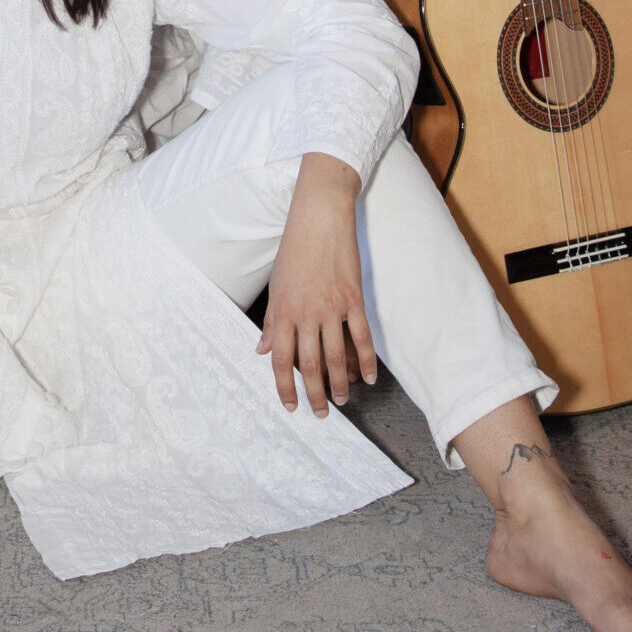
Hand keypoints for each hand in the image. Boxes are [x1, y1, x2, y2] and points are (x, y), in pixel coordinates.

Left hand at [259, 154, 376, 416]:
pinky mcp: (354, 300)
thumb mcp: (276, 284)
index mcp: (283, 311)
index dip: (285, 387)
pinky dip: (365, 361)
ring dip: (340, 384)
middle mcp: (306, 313)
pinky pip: (361, 338)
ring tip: (343, 401)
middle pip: (310, 365)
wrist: (320, 218)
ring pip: (336, 356)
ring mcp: (332, 308)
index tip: (290, 406)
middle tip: (321, 413)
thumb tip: (263, 350)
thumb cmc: (295, 249)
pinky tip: (368, 379)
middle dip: (315, 394)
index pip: (281, 359)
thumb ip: (272, 320)